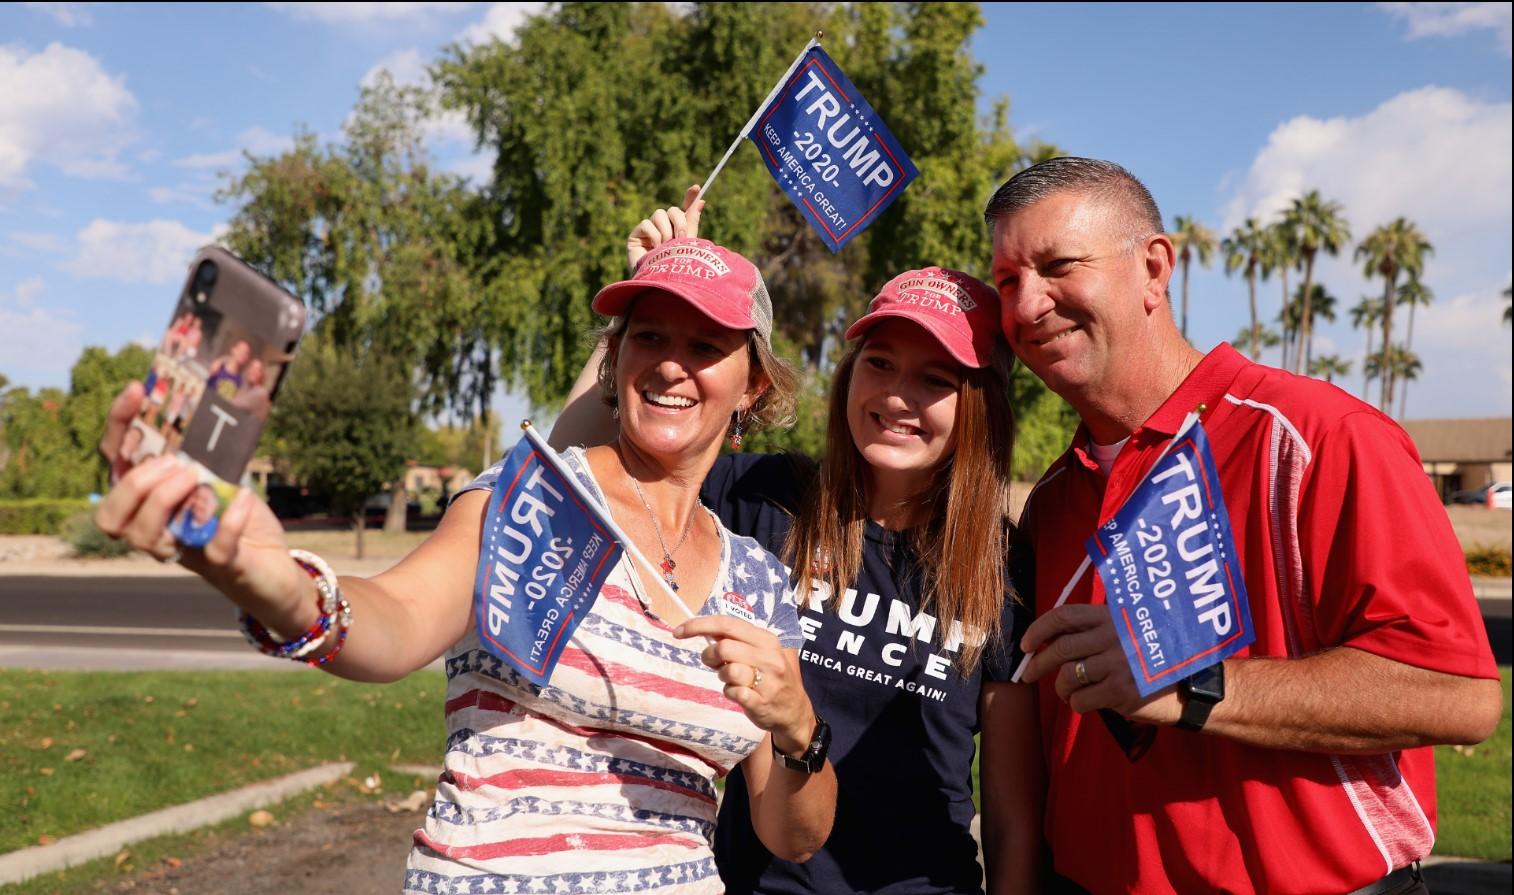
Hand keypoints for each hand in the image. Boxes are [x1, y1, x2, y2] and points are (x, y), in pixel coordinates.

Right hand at [95, 385, 310, 630]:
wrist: (273, 567)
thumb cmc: (237, 518)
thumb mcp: (222, 476)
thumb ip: (210, 450)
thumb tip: (224, 396)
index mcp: (151, 502)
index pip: (116, 465)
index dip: (119, 426)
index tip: (136, 390)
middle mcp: (158, 531)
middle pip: (112, 518)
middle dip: (137, 483)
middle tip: (175, 462)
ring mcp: (187, 551)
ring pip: (145, 537)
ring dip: (165, 501)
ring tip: (195, 476)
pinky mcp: (223, 565)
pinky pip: (214, 548)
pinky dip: (227, 521)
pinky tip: (244, 497)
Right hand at [626, 184, 703, 269]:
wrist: (658, 285)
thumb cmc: (674, 269)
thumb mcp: (687, 244)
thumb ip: (692, 222)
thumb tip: (701, 201)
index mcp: (678, 230)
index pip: (684, 210)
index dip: (690, 198)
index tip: (696, 188)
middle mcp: (663, 228)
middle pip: (673, 210)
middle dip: (679, 222)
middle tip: (680, 239)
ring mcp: (649, 230)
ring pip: (660, 214)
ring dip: (666, 232)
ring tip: (665, 249)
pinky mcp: (636, 235)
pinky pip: (647, 224)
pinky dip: (653, 236)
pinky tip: (653, 250)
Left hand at [674, 615, 815, 753]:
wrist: (794, 712)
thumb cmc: (771, 678)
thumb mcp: (760, 653)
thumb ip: (736, 642)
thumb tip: (703, 631)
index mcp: (766, 639)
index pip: (727, 624)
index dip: (699, 625)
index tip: (679, 632)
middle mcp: (769, 657)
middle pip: (724, 647)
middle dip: (710, 656)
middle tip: (713, 664)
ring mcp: (767, 681)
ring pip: (728, 671)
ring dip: (722, 676)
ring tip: (732, 680)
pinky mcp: (761, 702)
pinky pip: (733, 693)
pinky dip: (730, 693)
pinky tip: (740, 694)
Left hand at [1019, 603, 1181, 724]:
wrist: (1190, 687)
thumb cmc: (1153, 659)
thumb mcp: (1128, 632)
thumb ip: (1095, 632)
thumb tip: (1049, 641)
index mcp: (1112, 617)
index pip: (1064, 616)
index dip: (1038, 629)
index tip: (1025, 645)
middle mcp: (1113, 637)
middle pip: (1060, 649)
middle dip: (1037, 664)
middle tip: (1028, 675)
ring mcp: (1117, 665)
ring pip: (1067, 677)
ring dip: (1060, 688)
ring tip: (1065, 693)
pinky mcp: (1121, 691)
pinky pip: (1081, 700)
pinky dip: (1076, 704)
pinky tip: (1083, 703)